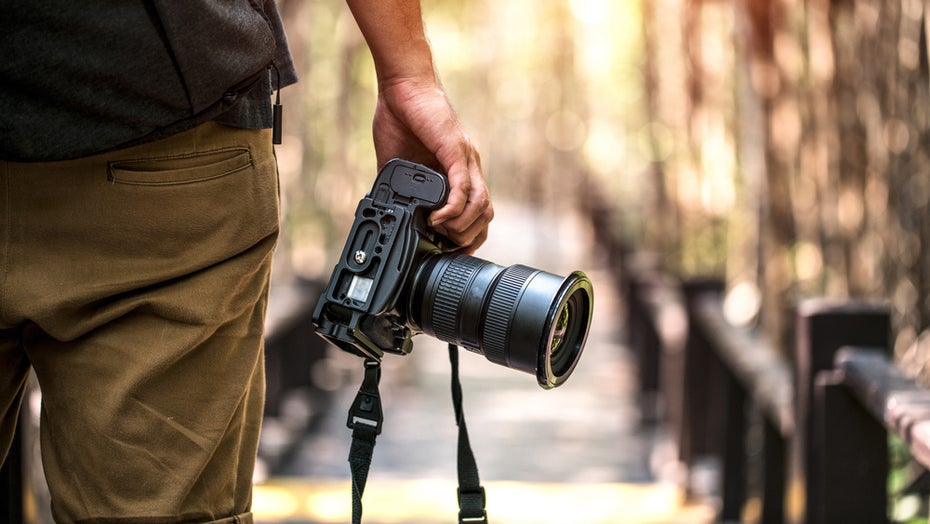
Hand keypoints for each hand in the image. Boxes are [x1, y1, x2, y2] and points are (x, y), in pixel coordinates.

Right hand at [371, 77, 492, 253]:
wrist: (402, 86)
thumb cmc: (401, 117)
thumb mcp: (398, 163)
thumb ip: (400, 187)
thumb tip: (388, 210)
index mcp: (458, 172)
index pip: (477, 213)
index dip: (466, 236)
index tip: (448, 250)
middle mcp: (468, 168)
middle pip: (486, 215)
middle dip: (468, 238)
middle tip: (445, 248)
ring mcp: (465, 160)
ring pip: (481, 205)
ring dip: (461, 227)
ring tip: (439, 232)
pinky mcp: (456, 152)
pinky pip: (463, 188)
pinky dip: (453, 209)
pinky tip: (437, 218)